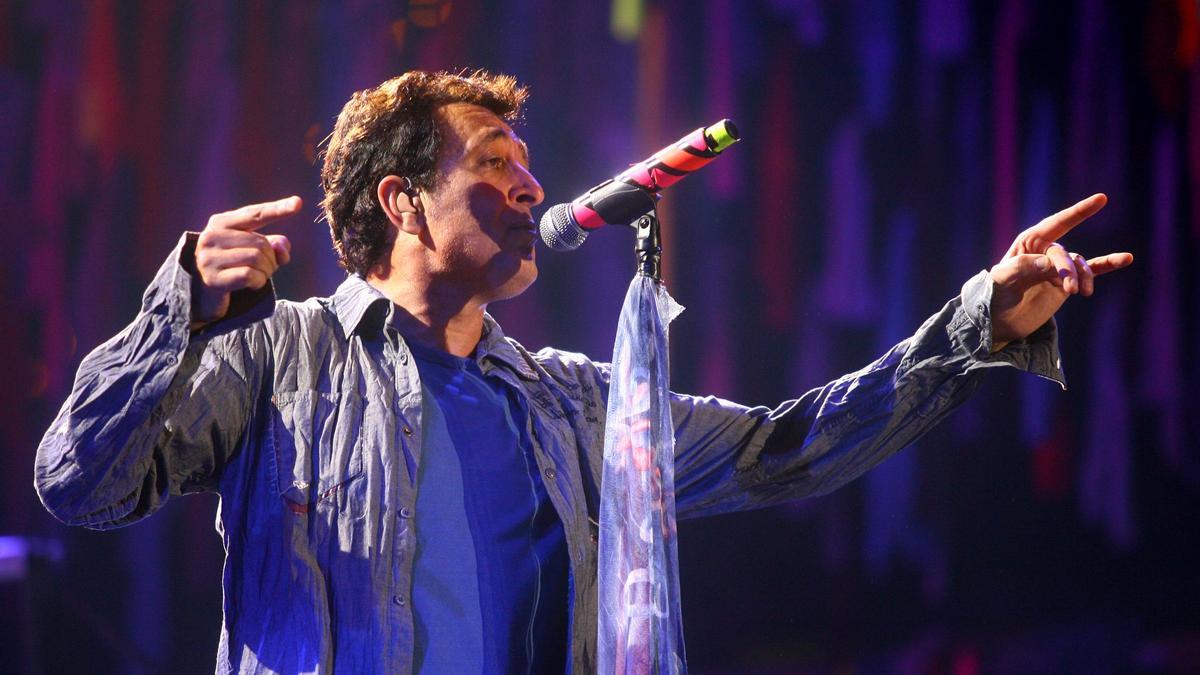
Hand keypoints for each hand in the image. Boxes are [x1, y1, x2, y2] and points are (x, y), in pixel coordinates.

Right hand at [192, 196, 301, 329]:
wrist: (200, 293)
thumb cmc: (231, 266)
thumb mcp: (252, 251)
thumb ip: (272, 245)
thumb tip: (283, 246)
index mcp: (221, 222)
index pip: (255, 214)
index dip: (278, 209)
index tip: (298, 203)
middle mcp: (211, 236)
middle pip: (261, 243)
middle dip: (272, 259)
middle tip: (267, 268)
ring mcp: (209, 258)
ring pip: (256, 259)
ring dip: (266, 271)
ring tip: (258, 276)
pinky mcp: (213, 279)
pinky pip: (249, 276)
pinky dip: (258, 282)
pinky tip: (252, 284)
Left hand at [988, 193, 1132, 350]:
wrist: (998, 321)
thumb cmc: (993, 296)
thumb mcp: (1001, 280)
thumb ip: (1022, 268)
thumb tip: (1049, 263)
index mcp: (1028, 243)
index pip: (1056, 224)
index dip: (1078, 212)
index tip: (1102, 199)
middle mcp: (1045, 251)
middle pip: (1064, 255)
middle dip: (1067, 270)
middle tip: (1068, 289)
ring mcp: (1057, 268)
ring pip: (1079, 266)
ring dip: (1083, 277)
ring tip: (1081, 293)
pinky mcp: (1066, 283)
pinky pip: (1091, 270)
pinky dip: (1108, 264)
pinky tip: (1126, 258)